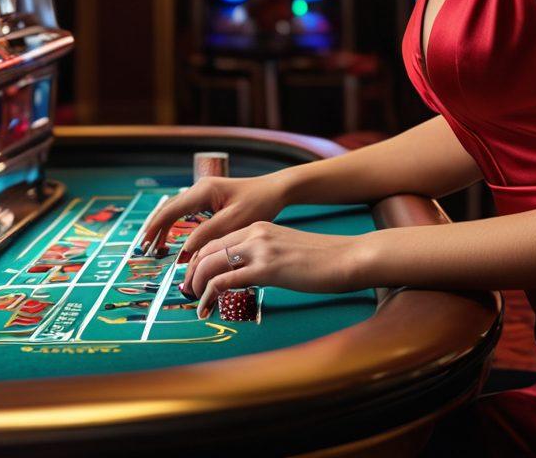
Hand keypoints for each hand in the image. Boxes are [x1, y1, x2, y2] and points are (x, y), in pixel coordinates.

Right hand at [137, 174, 290, 258]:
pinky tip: (172, 237)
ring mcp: (204, 192)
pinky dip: (175, 224)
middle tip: (144, 249)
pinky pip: (185, 211)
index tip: (145, 245)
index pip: (170, 210)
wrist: (275, 191)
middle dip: (155, 228)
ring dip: (164, 226)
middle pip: (168, 208)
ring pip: (176, 209)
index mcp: (203, 191)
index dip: (155, 229)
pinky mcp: (210, 198)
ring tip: (154, 245)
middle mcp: (200, 188)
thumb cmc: (258, 204)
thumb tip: (184, 251)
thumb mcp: (233, 222)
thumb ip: (207, 235)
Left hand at [182, 222, 367, 318]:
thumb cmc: (322, 259)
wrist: (346, 257)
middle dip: (192, 272)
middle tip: (189, 292)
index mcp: (259, 227)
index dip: (200, 260)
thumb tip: (251, 274)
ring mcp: (260, 249)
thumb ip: (266, 257)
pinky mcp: (267, 269)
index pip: (217, 240)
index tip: (195, 278)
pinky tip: (206, 309)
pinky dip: (209, 296)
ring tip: (196, 302)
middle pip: (208, 249)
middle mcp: (255, 233)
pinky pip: (225, 280)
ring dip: (197, 285)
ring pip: (210, 263)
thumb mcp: (287, 250)